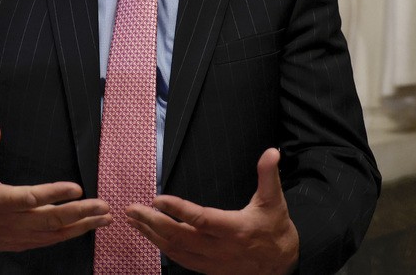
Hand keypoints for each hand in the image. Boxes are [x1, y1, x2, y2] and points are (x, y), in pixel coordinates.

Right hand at [0, 115, 111, 252]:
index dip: (54, 193)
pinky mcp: (24, 244)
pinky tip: (88, 226)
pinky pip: (51, 240)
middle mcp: (12, 222)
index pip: (31, 198)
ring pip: (56, 233)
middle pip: (51, 219)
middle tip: (103, 205)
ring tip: (105, 217)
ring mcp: (20, 236)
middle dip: (80, 213)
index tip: (77, 187)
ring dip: (82, 226)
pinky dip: (71, 234)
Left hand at [126, 148, 298, 274]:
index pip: (201, 219)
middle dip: (152, 222)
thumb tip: (272, 151)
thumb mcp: (274, 200)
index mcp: (234, 229)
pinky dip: (162, 248)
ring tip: (133, 220)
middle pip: (180, 236)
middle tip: (132, 209)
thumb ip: (268, 175)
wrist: (282, 263)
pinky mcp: (208, 269)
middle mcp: (220, 248)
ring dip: (151, 235)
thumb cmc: (275, 228)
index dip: (178, 210)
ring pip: (175, 250)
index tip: (158, 198)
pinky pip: (180, 260)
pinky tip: (150, 236)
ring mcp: (212, 261)